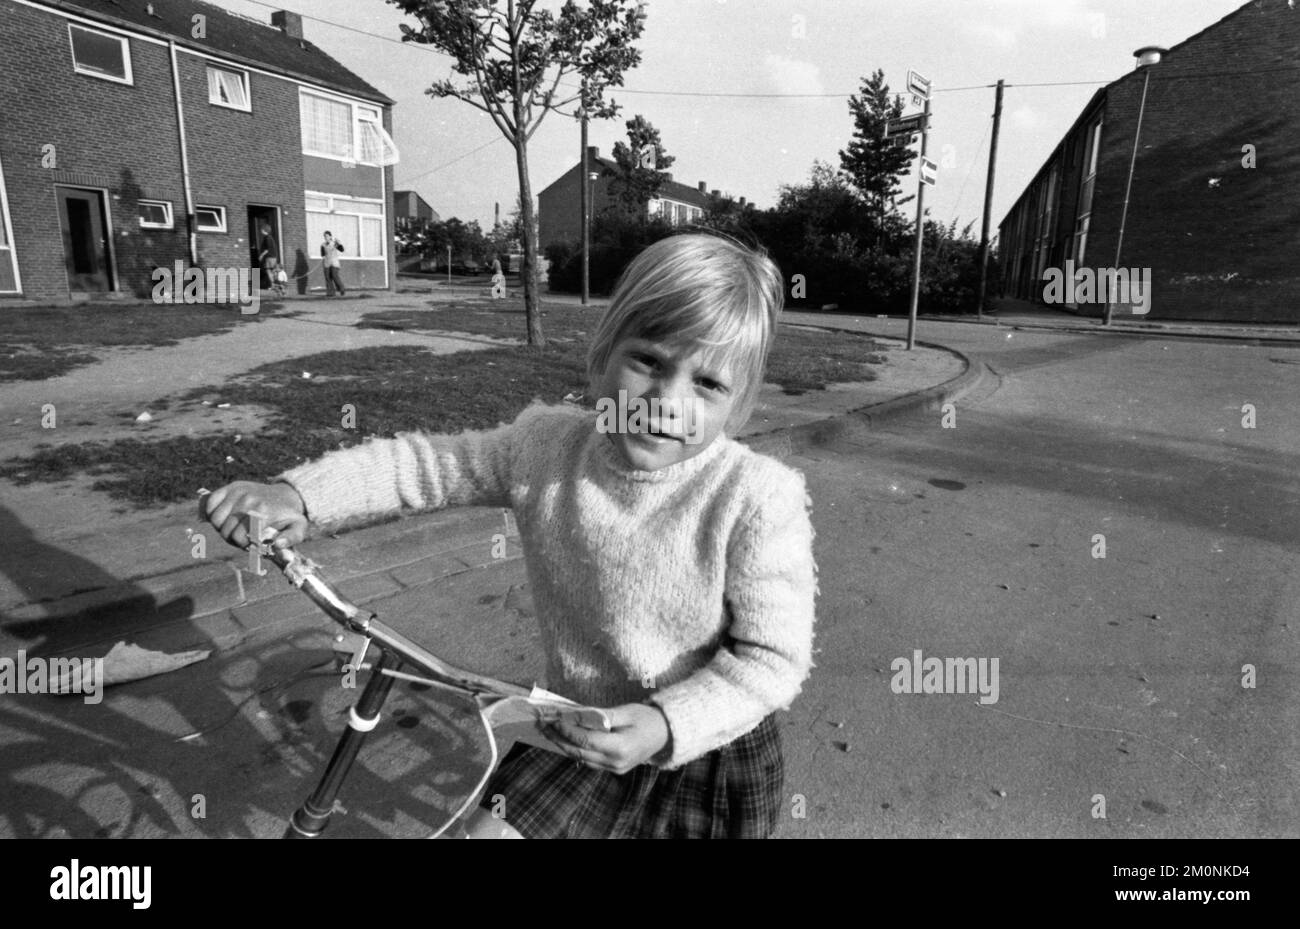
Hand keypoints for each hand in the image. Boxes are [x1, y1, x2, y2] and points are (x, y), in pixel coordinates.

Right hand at [201, 480, 307, 550]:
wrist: (288, 494)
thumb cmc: (289, 516)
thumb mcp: (298, 528)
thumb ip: (290, 539)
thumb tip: (278, 544)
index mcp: (263, 511)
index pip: (239, 537)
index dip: (243, 545)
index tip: (251, 543)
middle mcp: (249, 499)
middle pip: (226, 530)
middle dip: (232, 538)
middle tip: (243, 537)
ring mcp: (239, 491)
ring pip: (216, 519)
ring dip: (222, 527)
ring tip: (234, 528)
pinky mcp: (232, 487)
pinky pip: (211, 503)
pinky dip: (213, 513)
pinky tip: (225, 517)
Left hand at [543, 703, 670, 774]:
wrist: (666, 735)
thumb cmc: (648, 718)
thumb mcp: (626, 711)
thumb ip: (601, 716)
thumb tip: (576, 715)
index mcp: (620, 747)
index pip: (585, 739)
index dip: (567, 730)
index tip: (553, 719)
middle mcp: (615, 762)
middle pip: (579, 751)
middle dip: (559, 738)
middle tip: (543, 724)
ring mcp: (614, 769)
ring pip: (581, 758)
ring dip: (564, 745)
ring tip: (548, 731)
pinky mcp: (613, 769)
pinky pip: (589, 761)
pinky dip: (575, 750)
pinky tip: (565, 740)